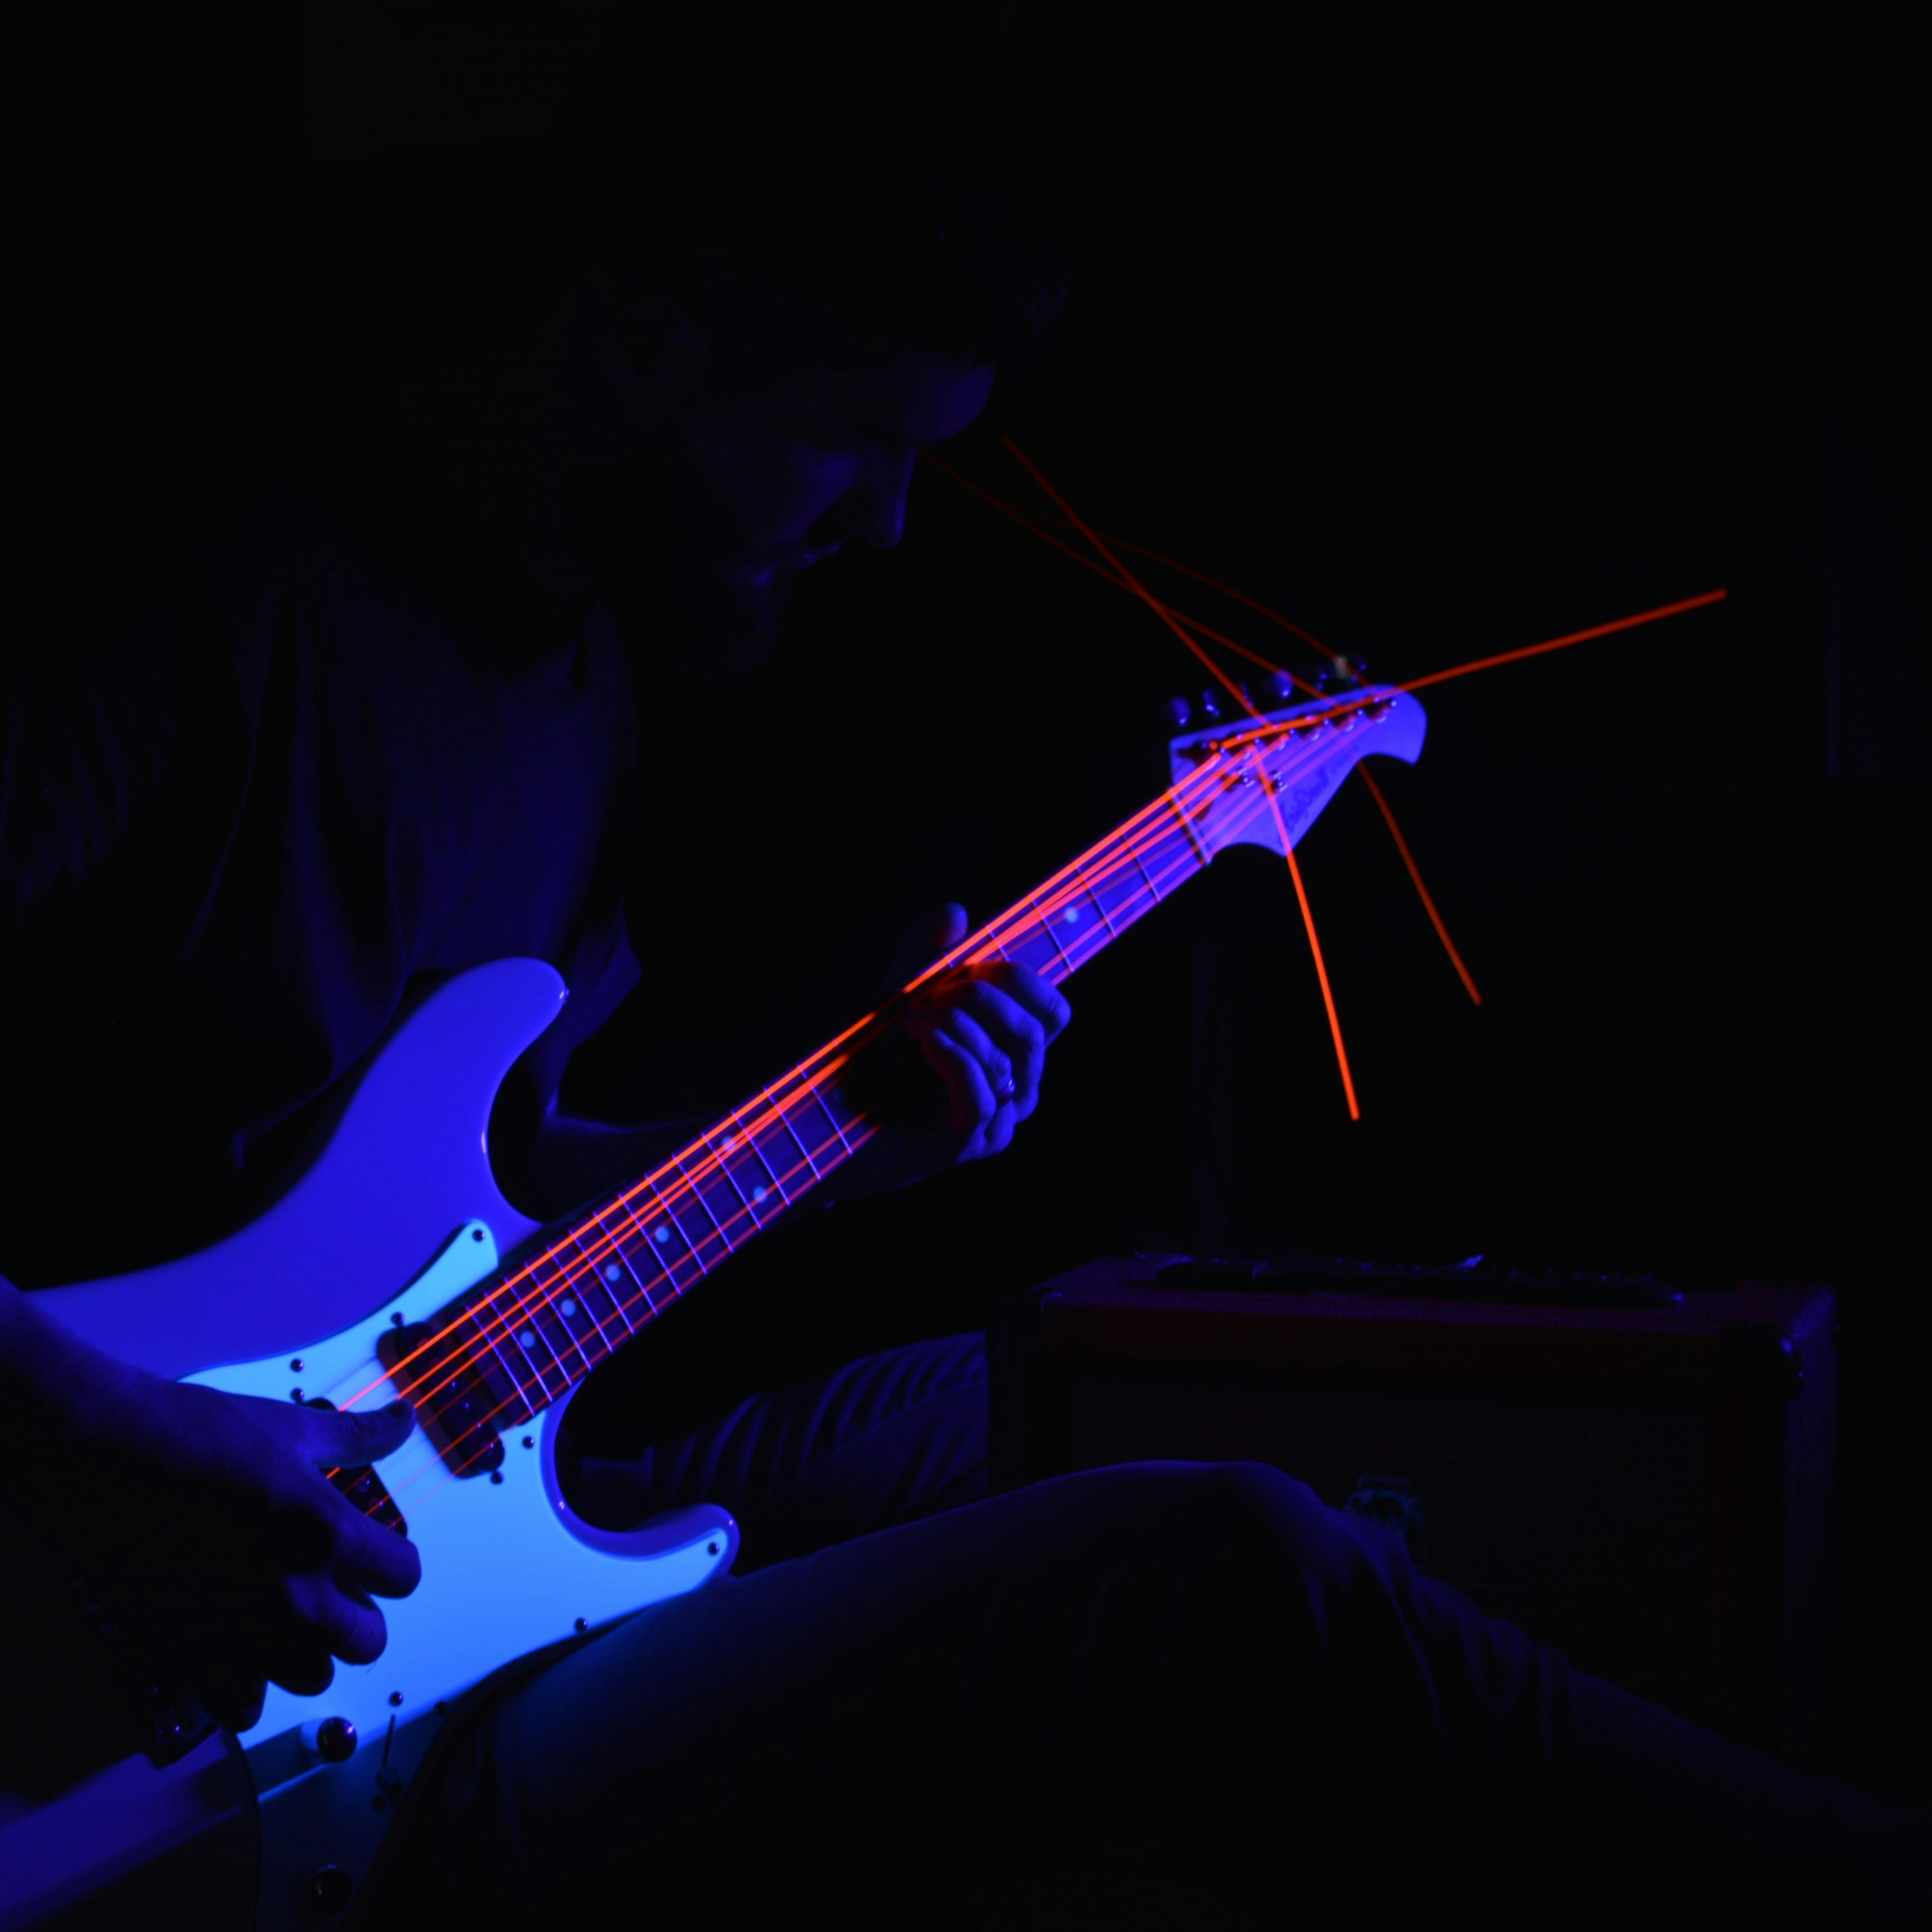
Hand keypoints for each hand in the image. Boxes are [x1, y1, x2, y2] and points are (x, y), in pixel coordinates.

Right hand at [14, 1320, 419, 1733]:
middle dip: (358, 1614)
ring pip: (312, 1678)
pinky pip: (243, 1708)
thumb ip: (358, 1436)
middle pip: (366, 1640)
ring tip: (289, 1619)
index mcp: (329, 1534)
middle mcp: (296, 1595)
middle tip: (333, 1587)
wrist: (104, 1454)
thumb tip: (404, 1421)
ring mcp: (243, 1631)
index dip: (391, 1563)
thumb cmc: (199, 1435)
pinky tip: (240, 1653)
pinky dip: (249, 1689)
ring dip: (310, 1653)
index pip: (403, 1576)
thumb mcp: (293, 1429)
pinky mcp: (190, 1652)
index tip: (371, 1552)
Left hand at [828, 904, 1070, 1200]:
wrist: (835, 1119)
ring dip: (953, 1024)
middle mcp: (1017, 1089)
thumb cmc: (877, 1058)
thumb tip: (955, 913)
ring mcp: (996, 1122)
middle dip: (981, 997)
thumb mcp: (901, 993)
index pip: (1053, 1012)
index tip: (970, 965)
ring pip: (1004, 1061)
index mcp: (1015, 1053)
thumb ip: (926, 953)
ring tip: (909, 1019)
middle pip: (1033, 1031)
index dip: (1020, 980)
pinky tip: (924, 1041)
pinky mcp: (966, 1144)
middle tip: (931, 993)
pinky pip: (982, 1096)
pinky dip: (954, 1058)